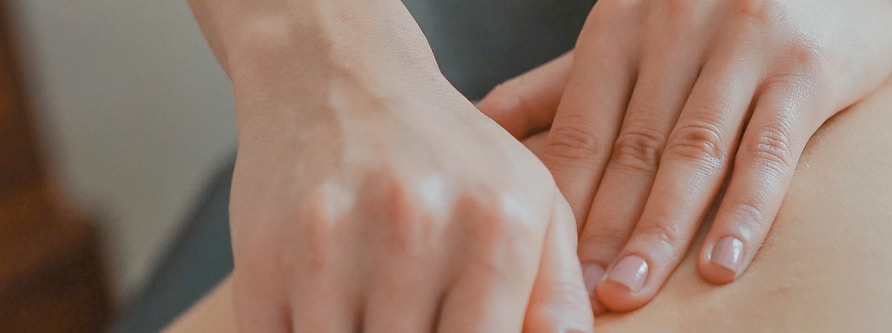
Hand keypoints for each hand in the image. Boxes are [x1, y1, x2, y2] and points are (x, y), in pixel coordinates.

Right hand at [215, 2, 591, 330]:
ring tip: (376, 312)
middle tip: (416, 320)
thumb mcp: (532, 201)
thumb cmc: (449, 153)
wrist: (337, 77)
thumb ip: (558, 289)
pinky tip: (329, 311)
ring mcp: (332, 244)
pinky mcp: (262, 256)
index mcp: (499, 226)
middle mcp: (417, 229)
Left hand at [479, 0, 891, 311]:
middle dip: (600, 231)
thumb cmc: (721, 10)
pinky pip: (769, 150)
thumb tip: (485, 127)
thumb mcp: (636, 32)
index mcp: (622, 24)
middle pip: (631, 149)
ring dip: (659, 232)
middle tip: (578, 298)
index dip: (559, 204)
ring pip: (693, 154)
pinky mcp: (805, 67)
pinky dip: (745, 212)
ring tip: (631, 293)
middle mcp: (675, 27)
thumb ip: (562, 82)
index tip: (539, 266)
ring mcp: (743, 44)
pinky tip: (722, 263)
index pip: (581, 129)